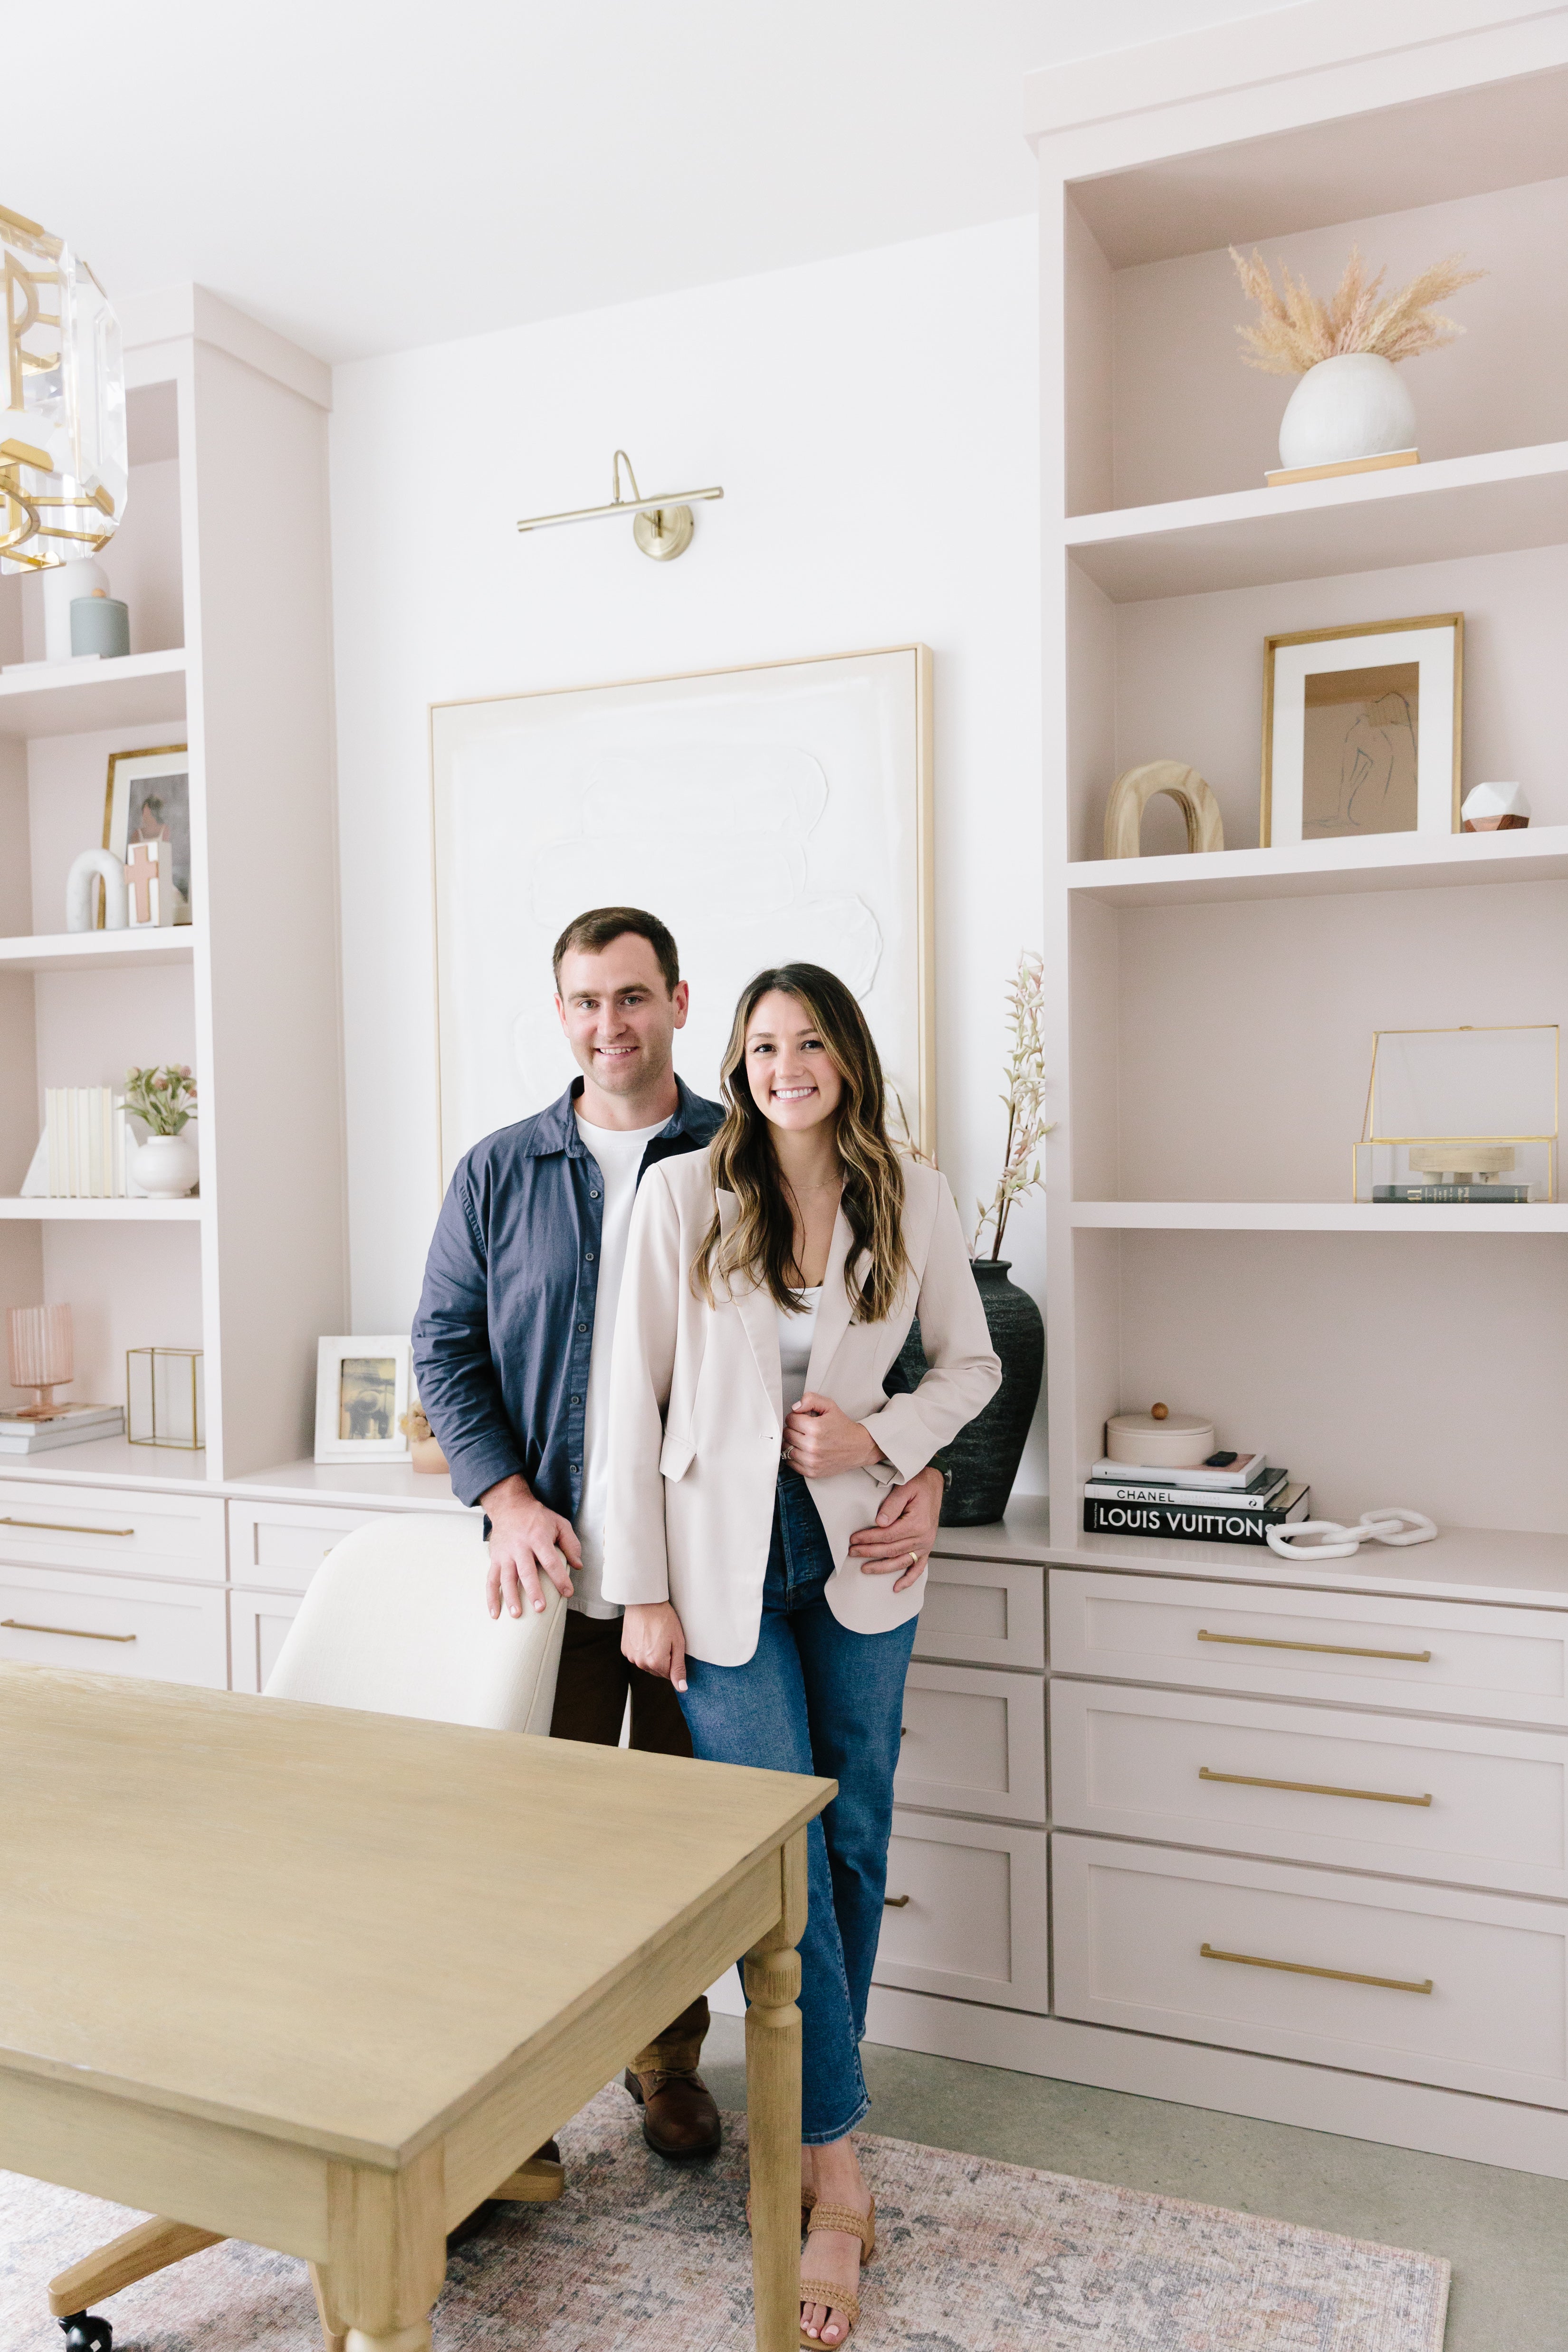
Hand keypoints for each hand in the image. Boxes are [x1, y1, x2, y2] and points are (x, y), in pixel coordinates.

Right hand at [480, 1474, 580, 1618]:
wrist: (510, 1506)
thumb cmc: (537, 1517)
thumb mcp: (559, 1523)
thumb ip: (571, 1544)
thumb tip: (578, 1565)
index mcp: (538, 1538)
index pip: (550, 1561)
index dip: (560, 1578)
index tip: (567, 1592)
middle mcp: (520, 1547)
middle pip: (526, 1571)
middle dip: (533, 1591)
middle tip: (540, 1608)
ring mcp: (505, 1554)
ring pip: (506, 1578)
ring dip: (511, 1597)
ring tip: (516, 1614)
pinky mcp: (495, 1559)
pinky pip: (491, 1580)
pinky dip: (491, 1597)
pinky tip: (495, 1613)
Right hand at [622, 1601, 687, 1690]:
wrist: (644, 1602)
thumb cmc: (664, 1619)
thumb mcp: (678, 1642)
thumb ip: (679, 1667)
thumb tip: (681, 1688)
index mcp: (656, 1663)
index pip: (669, 1674)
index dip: (673, 1660)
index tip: (672, 1645)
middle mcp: (641, 1663)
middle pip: (657, 1670)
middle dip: (663, 1659)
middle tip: (664, 1639)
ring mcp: (631, 1657)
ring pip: (646, 1664)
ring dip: (652, 1655)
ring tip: (654, 1636)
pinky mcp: (625, 1649)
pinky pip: (637, 1656)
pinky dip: (642, 1650)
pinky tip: (645, 1636)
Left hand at [783, 1393, 882, 1479]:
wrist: (858, 1447)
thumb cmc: (843, 1427)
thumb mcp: (830, 1406)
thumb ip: (810, 1400)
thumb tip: (795, 1407)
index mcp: (815, 1428)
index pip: (790, 1419)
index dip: (795, 1417)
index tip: (802, 1419)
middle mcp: (812, 1446)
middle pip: (787, 1434)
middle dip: (793, 1429)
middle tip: (803, 1428)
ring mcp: (811, 1461)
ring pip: (786, 1449)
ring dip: (792, 1443)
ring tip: (803, 1439)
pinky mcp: (811, 1472)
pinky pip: (791, 1463)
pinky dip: (793, 1456)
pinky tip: (802, 1450)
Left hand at [849, 1464, 942, 1591]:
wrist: (934, 1483)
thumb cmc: (919, 1483)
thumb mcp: (905, 1488)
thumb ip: (892, 1505)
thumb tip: (879, 1523)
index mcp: (917, 1523)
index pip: (887, 1536)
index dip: (869, 1539)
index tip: (853, 1539)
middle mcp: (923, 1537)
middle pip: (891, 1550)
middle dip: (869, 1553)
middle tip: (852, 1552)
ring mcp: (926, 1544)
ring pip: (901, 1562)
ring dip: (882, 1568)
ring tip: (865, 1569)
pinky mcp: (927, 1547)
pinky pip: (919, 1568)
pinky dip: (908, 1579)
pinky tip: (896, 1587)